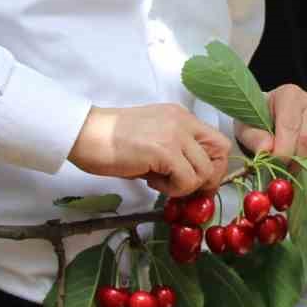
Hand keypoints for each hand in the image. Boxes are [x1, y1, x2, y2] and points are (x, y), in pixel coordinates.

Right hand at [67, 104, 230, 197]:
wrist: (85, 133)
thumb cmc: (110, 140)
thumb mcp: (152, 138)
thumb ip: (175, 152)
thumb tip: (192, 181)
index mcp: (181, 117)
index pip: (218, 141)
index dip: (213, 166)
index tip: (195, 181)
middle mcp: (183, 121)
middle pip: (221, 153)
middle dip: (209, 177)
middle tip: (184, 187)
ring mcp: (176, 134)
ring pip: (205, 171)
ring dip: (185, 185)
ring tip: (159, 182)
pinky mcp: (165, 151)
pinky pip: (187, 180)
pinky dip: (173, 190)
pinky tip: (151, 182)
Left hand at [237, 84, 306, 164]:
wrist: (269, 119)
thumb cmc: (256, 121)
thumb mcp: (245, 127)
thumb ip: (253, 137)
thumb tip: (267, 149)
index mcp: (290, 95)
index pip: (290, 126)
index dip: (282, 150)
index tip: (274, 163)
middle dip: (294, 159)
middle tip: (281, 166)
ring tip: (292, 163)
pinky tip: (306, 161)